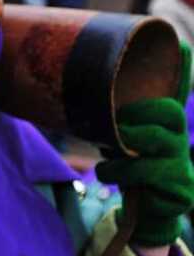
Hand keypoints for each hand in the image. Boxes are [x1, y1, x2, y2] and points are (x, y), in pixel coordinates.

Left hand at [95, 42, 193, 246]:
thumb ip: (106, 116)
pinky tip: (109, 175)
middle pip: (169, 112)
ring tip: (104, 161)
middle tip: (116, 128)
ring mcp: (184, 164)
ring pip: (160, 145)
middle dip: (138, 116)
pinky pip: (156, 177)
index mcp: (160, 123)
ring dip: (124, 154)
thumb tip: (72, 84)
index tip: (180, 44)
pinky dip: (125, 176)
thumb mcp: (114, 137)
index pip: (175, 90)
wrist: (138, 211)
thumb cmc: (125, 166)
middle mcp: (177, 138)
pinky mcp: (182, 191)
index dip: (180, 68)